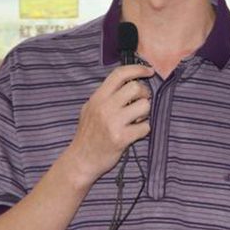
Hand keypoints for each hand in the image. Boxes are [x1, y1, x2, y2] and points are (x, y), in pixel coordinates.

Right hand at [64, 64, 153, 186]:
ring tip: (136, 120)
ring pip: (144, 106)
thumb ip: (106, 95)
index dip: (137, 69)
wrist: (80, 160)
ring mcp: (113, 123)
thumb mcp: (90, 109)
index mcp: (97, 97)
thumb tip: (129, 81)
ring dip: (145, 113)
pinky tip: (134, 133)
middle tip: (141, 102)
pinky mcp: (121, 138)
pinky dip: (143, 130)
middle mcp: (104, 107)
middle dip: (144, 94)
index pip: (119, 74)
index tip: (149, 71)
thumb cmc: (87, 134)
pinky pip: (145, 127)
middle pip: (135, 87)